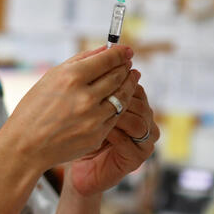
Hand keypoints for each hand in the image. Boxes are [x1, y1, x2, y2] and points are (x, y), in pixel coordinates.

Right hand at [3, 45, 133, 172]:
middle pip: (118, 77)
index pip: (107, 60)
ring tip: (129, 78)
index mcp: (71, 78)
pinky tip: (116, 99)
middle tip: (128, 63)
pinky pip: (115, 116)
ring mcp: (93, 119)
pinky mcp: (97, 135)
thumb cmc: (34, 108)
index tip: (127, 50)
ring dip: (128, 85)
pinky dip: (118, 105)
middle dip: (125, 67)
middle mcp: (85, 98)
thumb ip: (80, 60)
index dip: (121, 53)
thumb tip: (106, 48)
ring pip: (122, 97)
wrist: (25, 146)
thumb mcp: (51, 77)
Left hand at [68, 71, 158, 196]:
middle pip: (140, 100)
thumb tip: (102, 49)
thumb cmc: (74, 131)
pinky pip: (132, 141)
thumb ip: (94, 80)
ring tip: (97, 112)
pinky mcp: (138, 158)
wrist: (70, 164)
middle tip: (97, 93)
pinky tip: (99, 131)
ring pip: (140, 119)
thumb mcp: (83, 102)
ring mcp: (143, 139)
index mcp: (132, 103)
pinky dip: (115, 134)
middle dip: (118, 95)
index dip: (118, 79)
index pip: (133, 85)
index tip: (97, 76)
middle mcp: (142, 120)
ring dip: (118, 114)